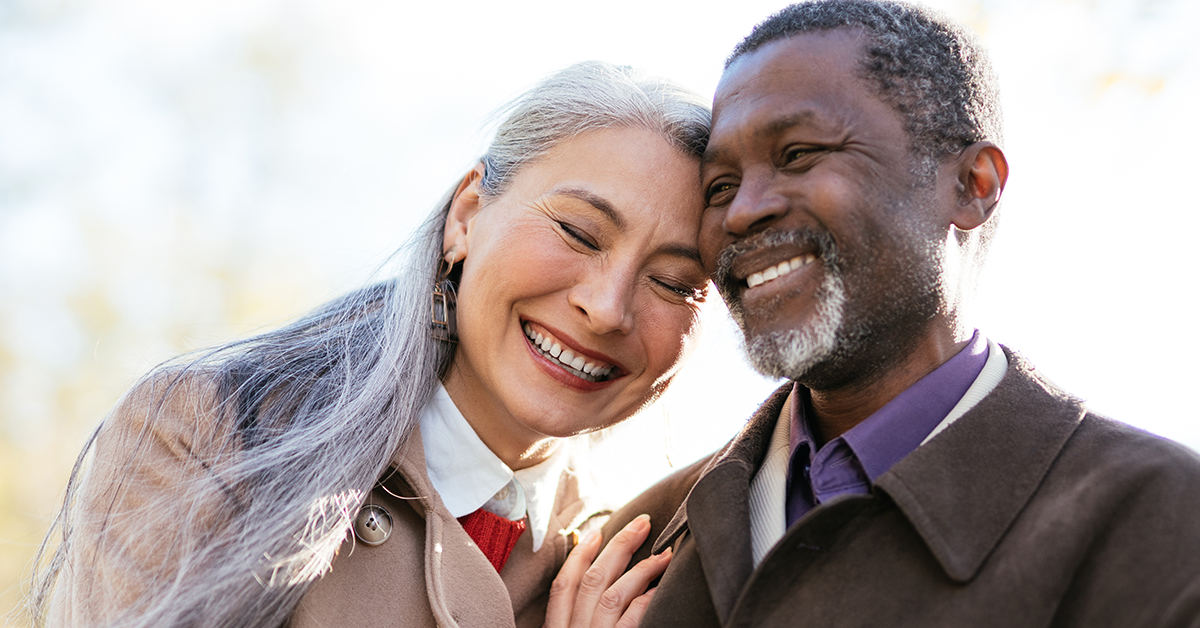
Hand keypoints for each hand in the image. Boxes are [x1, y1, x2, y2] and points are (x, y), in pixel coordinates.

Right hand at [544, 514, 671, 627]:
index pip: (564, 585)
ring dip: (641, 569)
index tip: (597, 533)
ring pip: (613, 594)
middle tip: (642, 523)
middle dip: (619, 546)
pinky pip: (631, 619)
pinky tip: (658, 589)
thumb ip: (579, 620)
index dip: (579, 555)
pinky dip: (645, 600)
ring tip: (664, 554)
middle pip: (593, 580)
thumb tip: (597, 591)